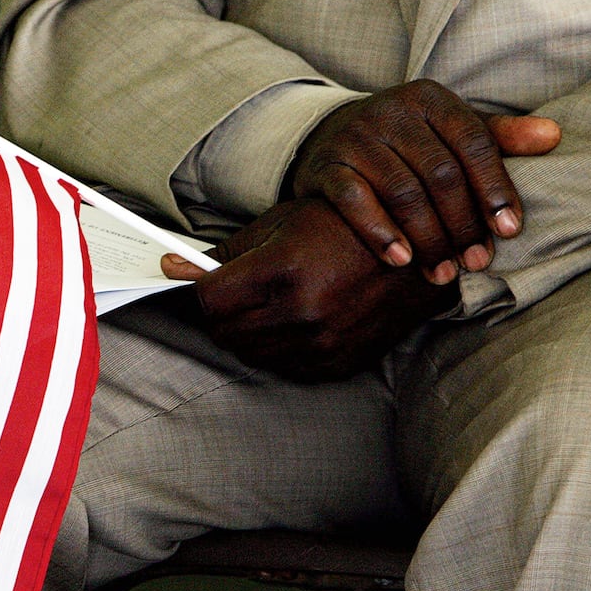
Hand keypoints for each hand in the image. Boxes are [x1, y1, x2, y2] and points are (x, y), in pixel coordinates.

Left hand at [160, 198, 455, 381]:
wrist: (419, 249)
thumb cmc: (345, 225)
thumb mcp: (281, 223)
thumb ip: (225, 252)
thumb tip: (170, 267)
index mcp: (283, 271)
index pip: (207, 301)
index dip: (201, 289)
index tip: (208, 281)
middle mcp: (302, 313)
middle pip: (223, 331)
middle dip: (220, 312)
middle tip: (234, 291)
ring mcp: (322, 344)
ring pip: (250, 353)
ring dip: (246, 331)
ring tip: (267, 302)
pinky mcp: (338, 363)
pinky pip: (284, 367)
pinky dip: (278, 348)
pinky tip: (293, 320)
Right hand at [287, 80, 560, 283]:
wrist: (327, 136)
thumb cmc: (405, 140)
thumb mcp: (448, 130)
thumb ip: (498, 136)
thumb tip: (554, 136)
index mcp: (430, 99)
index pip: (474, 143)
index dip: (494, 188)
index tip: (509, 230)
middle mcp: (391, 111)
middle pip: (439, 173)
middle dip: (462, 224)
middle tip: (475, 263)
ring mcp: (355, 137)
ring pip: (401, 191)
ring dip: (428, 238)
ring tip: (443, 272)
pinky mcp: (327, 165)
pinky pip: (354, 200)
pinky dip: (379, 232)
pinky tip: (400, 259)